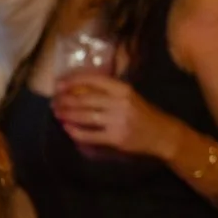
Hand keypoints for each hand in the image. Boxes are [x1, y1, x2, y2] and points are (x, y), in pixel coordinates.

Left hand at [51, 71, 179, 159]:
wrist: (162, 134)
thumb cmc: (142, 114)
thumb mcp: (128, 97)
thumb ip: (107, 93)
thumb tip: (77, 90)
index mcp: (123, 89)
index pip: (94, 80)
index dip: (73, 81)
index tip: (59, 84)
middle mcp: (120, 102)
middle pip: (85, 99)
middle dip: (65, 100)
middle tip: (54, 102)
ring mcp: (117, 120)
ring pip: (84, 116)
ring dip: (66, 114)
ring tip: (57, 113)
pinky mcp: (115, 137)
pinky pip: (88, 135)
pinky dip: (75, 132)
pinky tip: (67, 128)